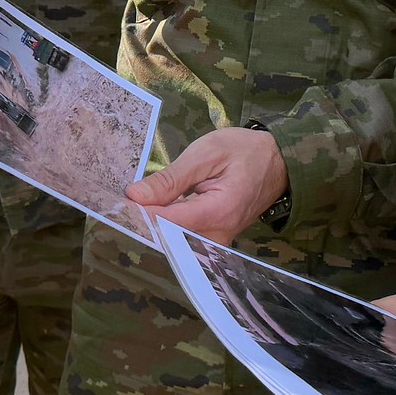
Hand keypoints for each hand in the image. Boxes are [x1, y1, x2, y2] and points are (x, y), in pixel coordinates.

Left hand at [127, 127, 287, 246]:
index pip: (167, 223)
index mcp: (218, 212)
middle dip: (142, 221)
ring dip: (151, 224)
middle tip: (118, 203)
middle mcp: (218, 236)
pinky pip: (183, 238)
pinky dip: (165, 225)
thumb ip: (171, 179)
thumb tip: (135, 195)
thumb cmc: (244, 152)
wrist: (279, 162)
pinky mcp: (214, 241)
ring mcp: (217, 242)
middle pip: (168, 237)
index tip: (117, 203)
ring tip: (132, 205)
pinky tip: (151, 210)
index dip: (139, 214)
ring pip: (173, 240)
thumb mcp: (206, 154)